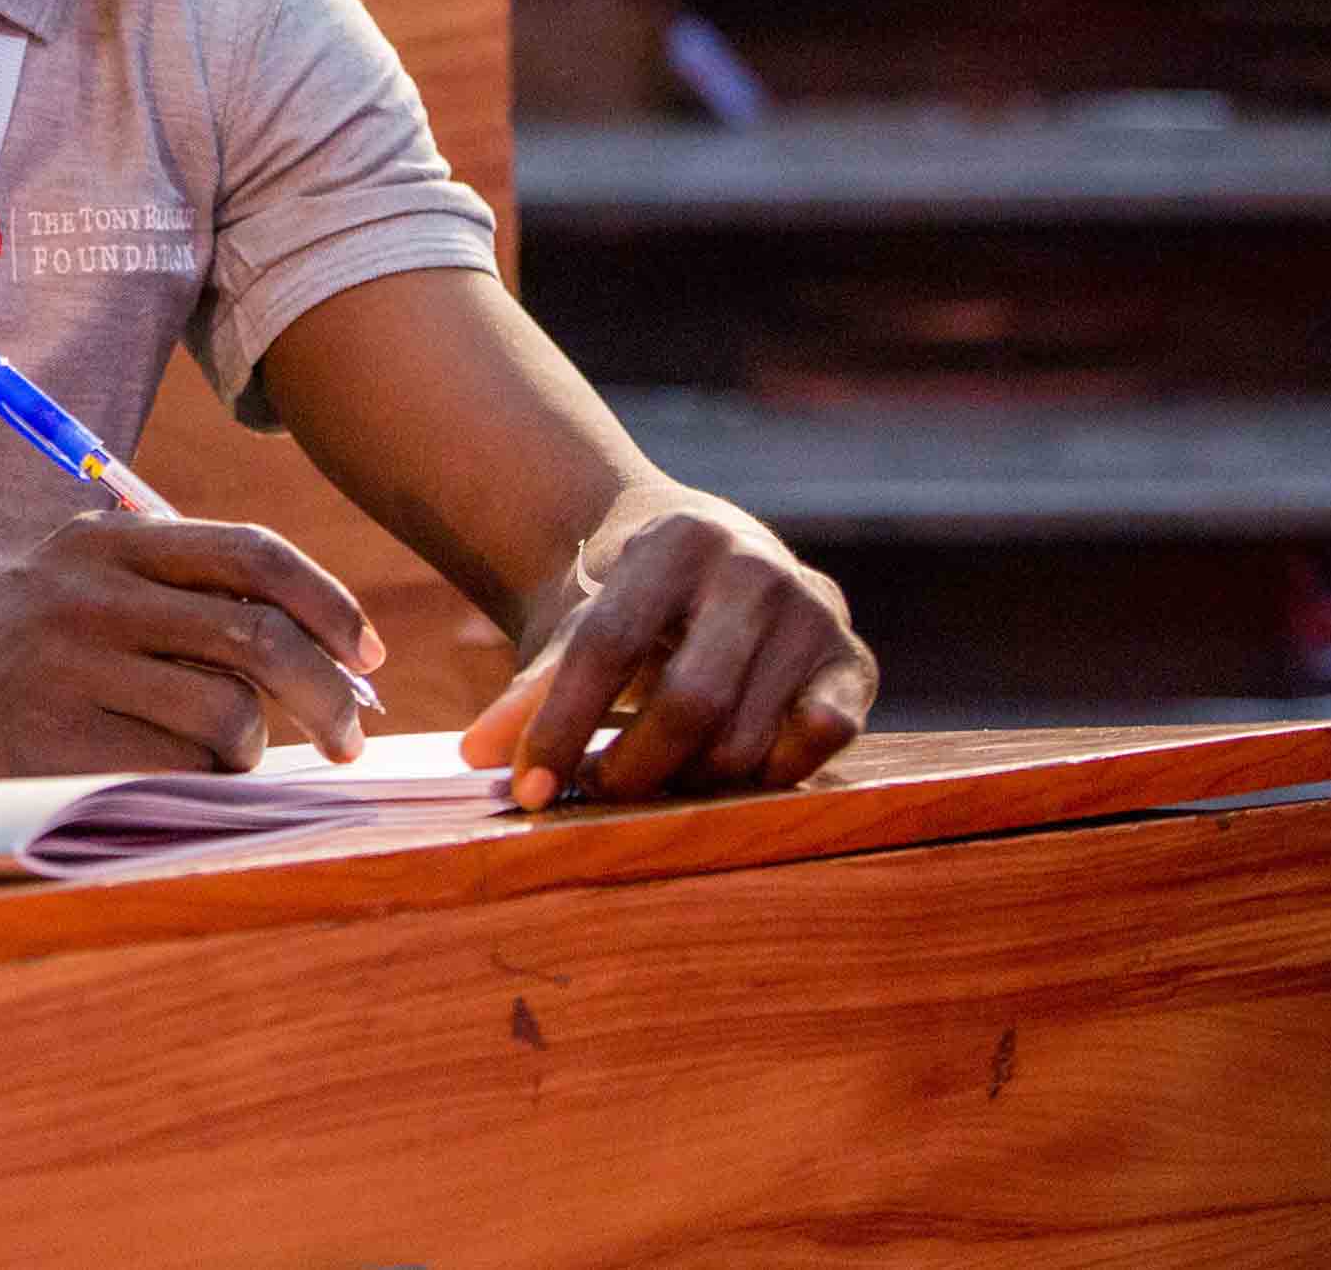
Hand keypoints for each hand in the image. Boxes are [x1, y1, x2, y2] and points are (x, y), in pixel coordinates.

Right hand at [0, 510, 386, 779]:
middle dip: (328, 699)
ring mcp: (72, 669)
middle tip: (349, 738)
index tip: (368, 653)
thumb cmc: (12, 654)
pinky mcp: (57, 743)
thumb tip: (327, 651)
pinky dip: (194, 787)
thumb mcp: (80, 584)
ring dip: (247, 753)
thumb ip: (183, 595)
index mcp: (106, 541)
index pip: (253, 555)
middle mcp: (92, 594)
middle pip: (260, 641)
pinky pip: (178, 774)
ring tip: (217, 759)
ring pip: (229, 718)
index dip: (330, 604)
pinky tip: (161, 780)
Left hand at [459, 506, 874, 809]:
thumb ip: (530, 690)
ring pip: (748, 738)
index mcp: (675, 538)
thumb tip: (477, 758)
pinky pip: (821, 739)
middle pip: (689, 702)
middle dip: (633, 767)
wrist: (701, 558)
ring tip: (648, 781)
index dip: (561, 726)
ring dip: (690, 782)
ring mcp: (814, 611)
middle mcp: (755, 566)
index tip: (526, 788)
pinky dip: (770, 772)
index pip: (607, 644)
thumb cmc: (627, 604)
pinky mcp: (854, 660)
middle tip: (595, 793)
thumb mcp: (576, 623)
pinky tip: (725, 771)